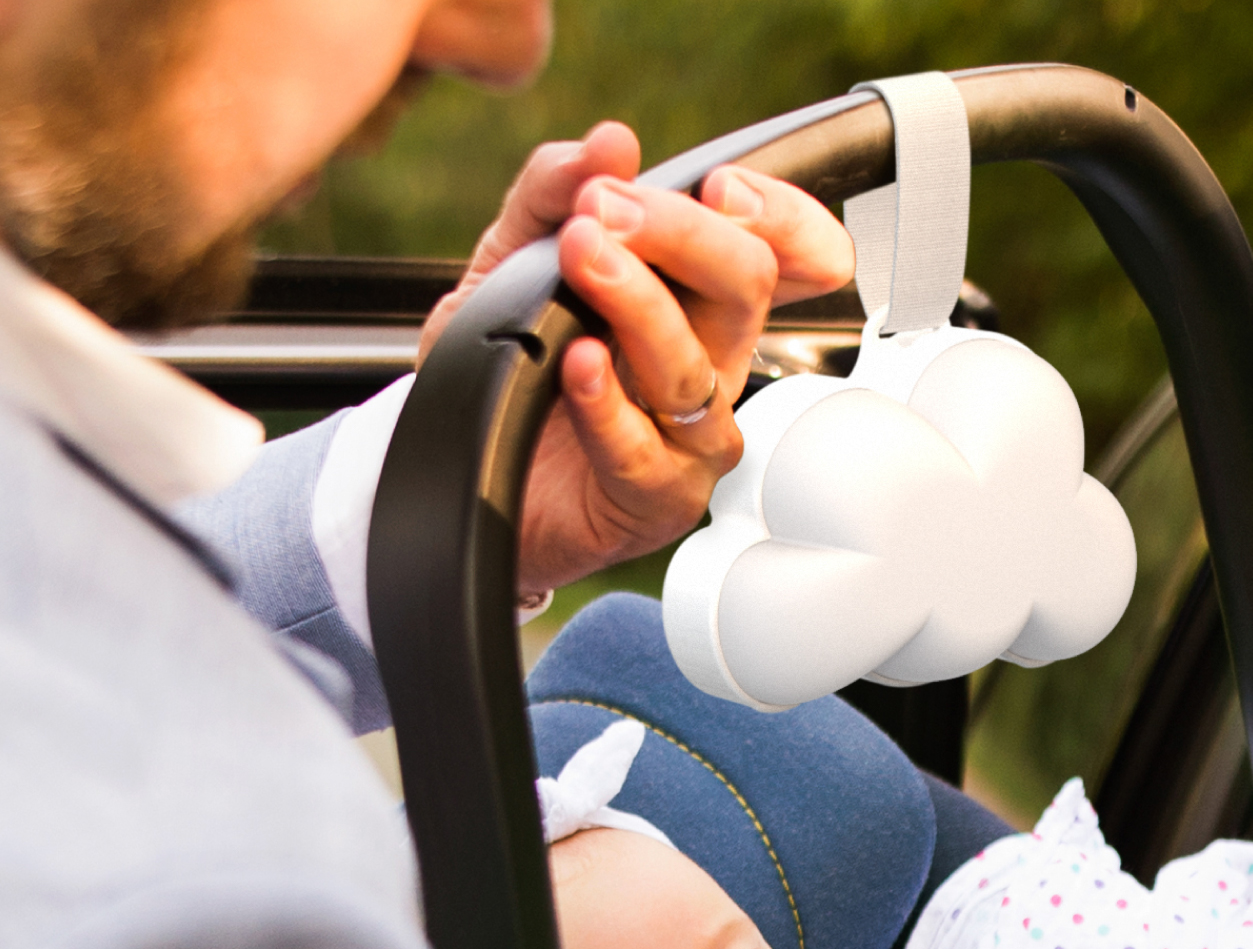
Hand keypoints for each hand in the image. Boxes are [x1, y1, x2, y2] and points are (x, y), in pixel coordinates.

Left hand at [421, 125, 857, 596]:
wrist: (466, 471)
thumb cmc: (511, 372)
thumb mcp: (510, 260)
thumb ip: (550, 194)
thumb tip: (610, 144)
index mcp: (697, 301)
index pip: (786, 251)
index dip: (782, 215)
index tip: (720, 186)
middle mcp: (711, 364)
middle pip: (747, 286)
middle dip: (680, 234)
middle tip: (604, 211)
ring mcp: (691, 437)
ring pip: (696, 365)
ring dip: (639, 302)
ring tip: (580, 258)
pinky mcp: (657, 500)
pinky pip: (646, 451)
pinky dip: (609, 404)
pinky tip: (578, 364)